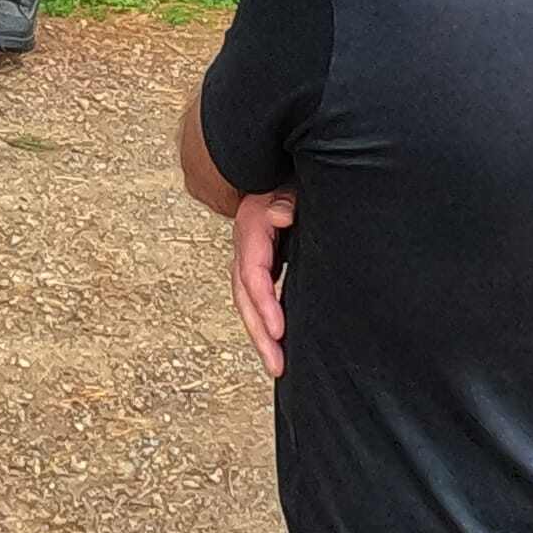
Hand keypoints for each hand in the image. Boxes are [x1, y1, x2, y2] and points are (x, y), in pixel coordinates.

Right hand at [231, 187, 296, 379]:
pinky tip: (278, 343)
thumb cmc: (287, 176)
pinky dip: (265, 322)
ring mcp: (251, 257)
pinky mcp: (263, 264)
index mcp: (252, 228)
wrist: (277, 167)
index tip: (280, 331)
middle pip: (245, 297)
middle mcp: (247, 246)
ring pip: (248, 302)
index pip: (253, 274)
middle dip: (259, 333)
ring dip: (261, 335)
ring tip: (276, 365)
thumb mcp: (287, 182)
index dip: (265, 303)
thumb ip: (284, 198)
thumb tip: (281, 213)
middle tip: (276, 364)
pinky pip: (258, 298)